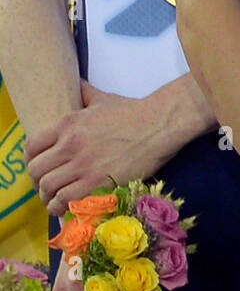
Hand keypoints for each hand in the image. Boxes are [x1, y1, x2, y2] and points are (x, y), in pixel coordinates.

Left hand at [27, 82, 166, 214]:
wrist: (158, 125)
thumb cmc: (134, 111)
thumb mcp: (103, 98)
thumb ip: (85, 93)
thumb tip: (78, 83)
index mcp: (67, 125)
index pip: (32, 146)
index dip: (31, 160)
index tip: (38, 167)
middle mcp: (70, 146)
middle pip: (36, 170)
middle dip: (38, 181)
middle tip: (47, 187)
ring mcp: (83, 166)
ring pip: (48, 188)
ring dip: (48, 197)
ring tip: (55, 201)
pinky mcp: (97, 183)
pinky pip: (66, 200)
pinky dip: (62, 207)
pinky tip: (68, 207)